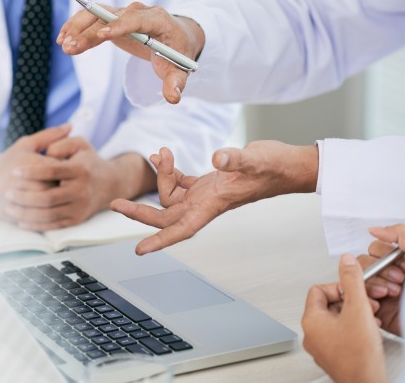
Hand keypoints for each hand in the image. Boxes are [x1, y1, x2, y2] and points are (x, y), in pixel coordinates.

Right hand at [0, 125, 71, 222]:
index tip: (66, 170)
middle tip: (66, 185)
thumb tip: (70, 125)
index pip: (57, 167)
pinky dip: (45, 216)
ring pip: (47, 204)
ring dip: (55, 201)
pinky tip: (49, 210)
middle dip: (61, 186)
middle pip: (54, 186)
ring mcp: (17, 199)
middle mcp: (23, 181)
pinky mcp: (13, 215)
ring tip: (57, 196)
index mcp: (28, 162)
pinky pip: (36, 218)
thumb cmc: (8, 162)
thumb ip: (49, 136)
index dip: (65, 169)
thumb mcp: (26, 145)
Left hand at [9, 137, 155, 230]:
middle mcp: (81, 190)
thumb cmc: (87, 161)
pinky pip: (54, 225)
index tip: (15, 171)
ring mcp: (79, 207)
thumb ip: (62, 142)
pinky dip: (36, 225)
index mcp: (80, 170)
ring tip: (10, 207)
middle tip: (8, 193)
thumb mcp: (80, 144)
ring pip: (49, 214)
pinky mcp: (77, 219)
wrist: (109, 184)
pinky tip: (21, 221)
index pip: (52, 171)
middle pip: (48, 197)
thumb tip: (47, 151)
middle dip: (25, 197)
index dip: (32, 172)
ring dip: (26, 213)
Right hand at [57, 2, 204, 103]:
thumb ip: (175, 83)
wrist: (175, 36)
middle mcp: (138, 11)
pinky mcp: (112, 17)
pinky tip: (62, 38)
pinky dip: (76, 25)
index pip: (137, 18)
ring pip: (97, 13)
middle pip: (110, 15)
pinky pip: (92, 17)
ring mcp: (123, 13)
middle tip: (71, 47)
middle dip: (89, 31)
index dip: (120, 25)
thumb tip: (172, 98)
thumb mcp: (179, 69)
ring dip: (78, 27)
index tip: (102, 35)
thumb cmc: (177, 52)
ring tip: (63, 45)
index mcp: (157, 20)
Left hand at [111, 141, 317, 254]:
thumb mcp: (256, 159)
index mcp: (213, 205)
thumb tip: (217, 156)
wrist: (290, 165)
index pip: (181, 230)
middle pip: (165, 215)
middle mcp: (205, 204)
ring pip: (170, 196)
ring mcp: (206, 195)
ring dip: (160, 177)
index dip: (160, 241)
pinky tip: (163, 155)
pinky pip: (180, 183)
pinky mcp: (208, 183)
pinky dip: (169, 171)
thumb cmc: (276, 167)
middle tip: (114, 203)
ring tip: (162, 153)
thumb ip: (235, 158)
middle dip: (139, 211)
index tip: (140, 251)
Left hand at [301, 254, 386, 382]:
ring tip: (369, 320)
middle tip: (366, 306)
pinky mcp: (332, 356)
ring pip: (336, 320)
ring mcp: (321, 346)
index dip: (339, 288)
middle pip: (328, 305)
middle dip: (350, 302)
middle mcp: (312, 333)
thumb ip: (352, 281)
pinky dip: (354, 330)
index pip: (318, 290)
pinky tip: (368, 333)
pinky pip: (340, 335)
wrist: (366, 382)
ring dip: (355, 316)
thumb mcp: (358, 309)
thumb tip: (345, 261)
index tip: (353, 292)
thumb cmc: (359, 355)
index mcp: (311, 320)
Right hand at [358, 224, 404, 335]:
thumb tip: (376, 230)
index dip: (384, 255)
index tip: (403, 265)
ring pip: (358, 281)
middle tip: (398, 281)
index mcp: (402, 263)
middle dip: (379, 272)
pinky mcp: (378, 312)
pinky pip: (357, 302)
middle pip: (364, 264)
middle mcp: (391, 277)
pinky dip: (365, 301)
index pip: (375, 249)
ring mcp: (383, 294)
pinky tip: (380, 304)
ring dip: (373, 286)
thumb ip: (401, 236)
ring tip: (391, 294)